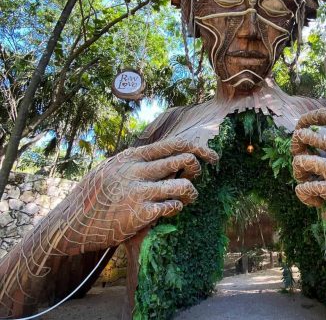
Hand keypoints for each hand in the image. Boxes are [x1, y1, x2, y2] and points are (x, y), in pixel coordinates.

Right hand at [53, 137, 218, 253]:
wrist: (72, 223)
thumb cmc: (95, 196)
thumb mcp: (111, 169)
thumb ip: (135, 161)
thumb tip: (163, 154)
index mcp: (131, 157)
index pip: (172, 144)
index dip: (197, 148)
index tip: (212, 156)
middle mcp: (136, 170)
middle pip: (183, 160)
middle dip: (197, 168)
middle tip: (197, 178)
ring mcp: (138, 191)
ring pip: (183, 185)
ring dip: (192, 193)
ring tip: (188, 198)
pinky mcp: (140, 213)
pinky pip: (172, 206)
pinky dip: (177, 208)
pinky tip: (170, 211)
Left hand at [291, 108, 325, 247]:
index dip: (309, 118)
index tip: (301, 126)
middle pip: (307, 135)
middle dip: (296, 145)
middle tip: (299, 157)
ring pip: (302, 161)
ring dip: (298, 171)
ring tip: (304, 180)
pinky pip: (306, 187)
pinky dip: (304, 194)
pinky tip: (314, 201)